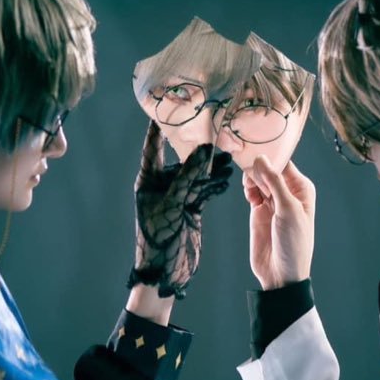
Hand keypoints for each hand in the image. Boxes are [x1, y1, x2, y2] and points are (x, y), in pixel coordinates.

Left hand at [130, 121, 233, 298]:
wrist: (165, 273)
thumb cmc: (159, 239)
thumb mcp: (172, 205)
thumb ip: (188, 177)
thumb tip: (204, 150)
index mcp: (148, 181)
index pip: (153, 147)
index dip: (159, 127)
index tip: (167, 106)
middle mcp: (162, 186)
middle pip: (181, 159)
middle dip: (199, 148)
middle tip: (217, 131)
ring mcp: (177, 197)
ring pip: (197, 175)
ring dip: (213, 167)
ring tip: (231, 155)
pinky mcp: (190, 208)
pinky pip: (204, 190)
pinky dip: (216, 184)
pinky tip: (229, 176)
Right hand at [244, 154, 315, 290]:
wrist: (281, 273)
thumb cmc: (294, 243)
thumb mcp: (287, 210)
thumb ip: (275, 182)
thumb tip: (261, 159)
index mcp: (301, 188)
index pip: (284, 163)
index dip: (271, 156)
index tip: (255, 149)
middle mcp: (287, 192)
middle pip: (269, 168)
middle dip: (258, 167)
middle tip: (250, 172)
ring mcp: (272, 201)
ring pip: (258, 178)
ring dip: (252, 178)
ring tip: (250, 188)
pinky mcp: (258, 210)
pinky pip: (251, 191)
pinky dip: (248, 189)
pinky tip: (249, 195)